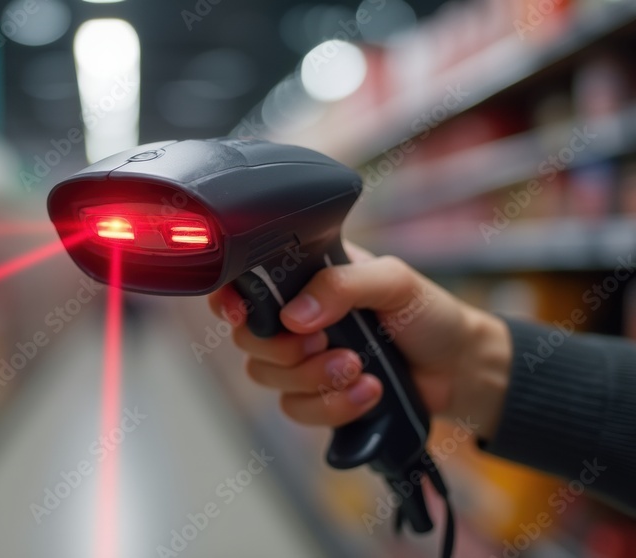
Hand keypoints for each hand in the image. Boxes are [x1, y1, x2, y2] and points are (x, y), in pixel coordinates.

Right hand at [208, 243, 512, 439]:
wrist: (460, 369)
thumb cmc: (429, 314)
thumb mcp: (393, 281)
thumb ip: (341, 285)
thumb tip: (295, 316)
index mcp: (305, 278)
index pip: (245, 283)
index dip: (231, 300)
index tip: (242, 313)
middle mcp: (296, 319)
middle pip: (247, 338)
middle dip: (283, 348)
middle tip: (325, 343)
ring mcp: (304, 360)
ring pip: (267, 376)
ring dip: (314, 378)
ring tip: (360, 368)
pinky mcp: (317, 396)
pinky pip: (295, 409)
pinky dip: (332, 405)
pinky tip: (367, 392)